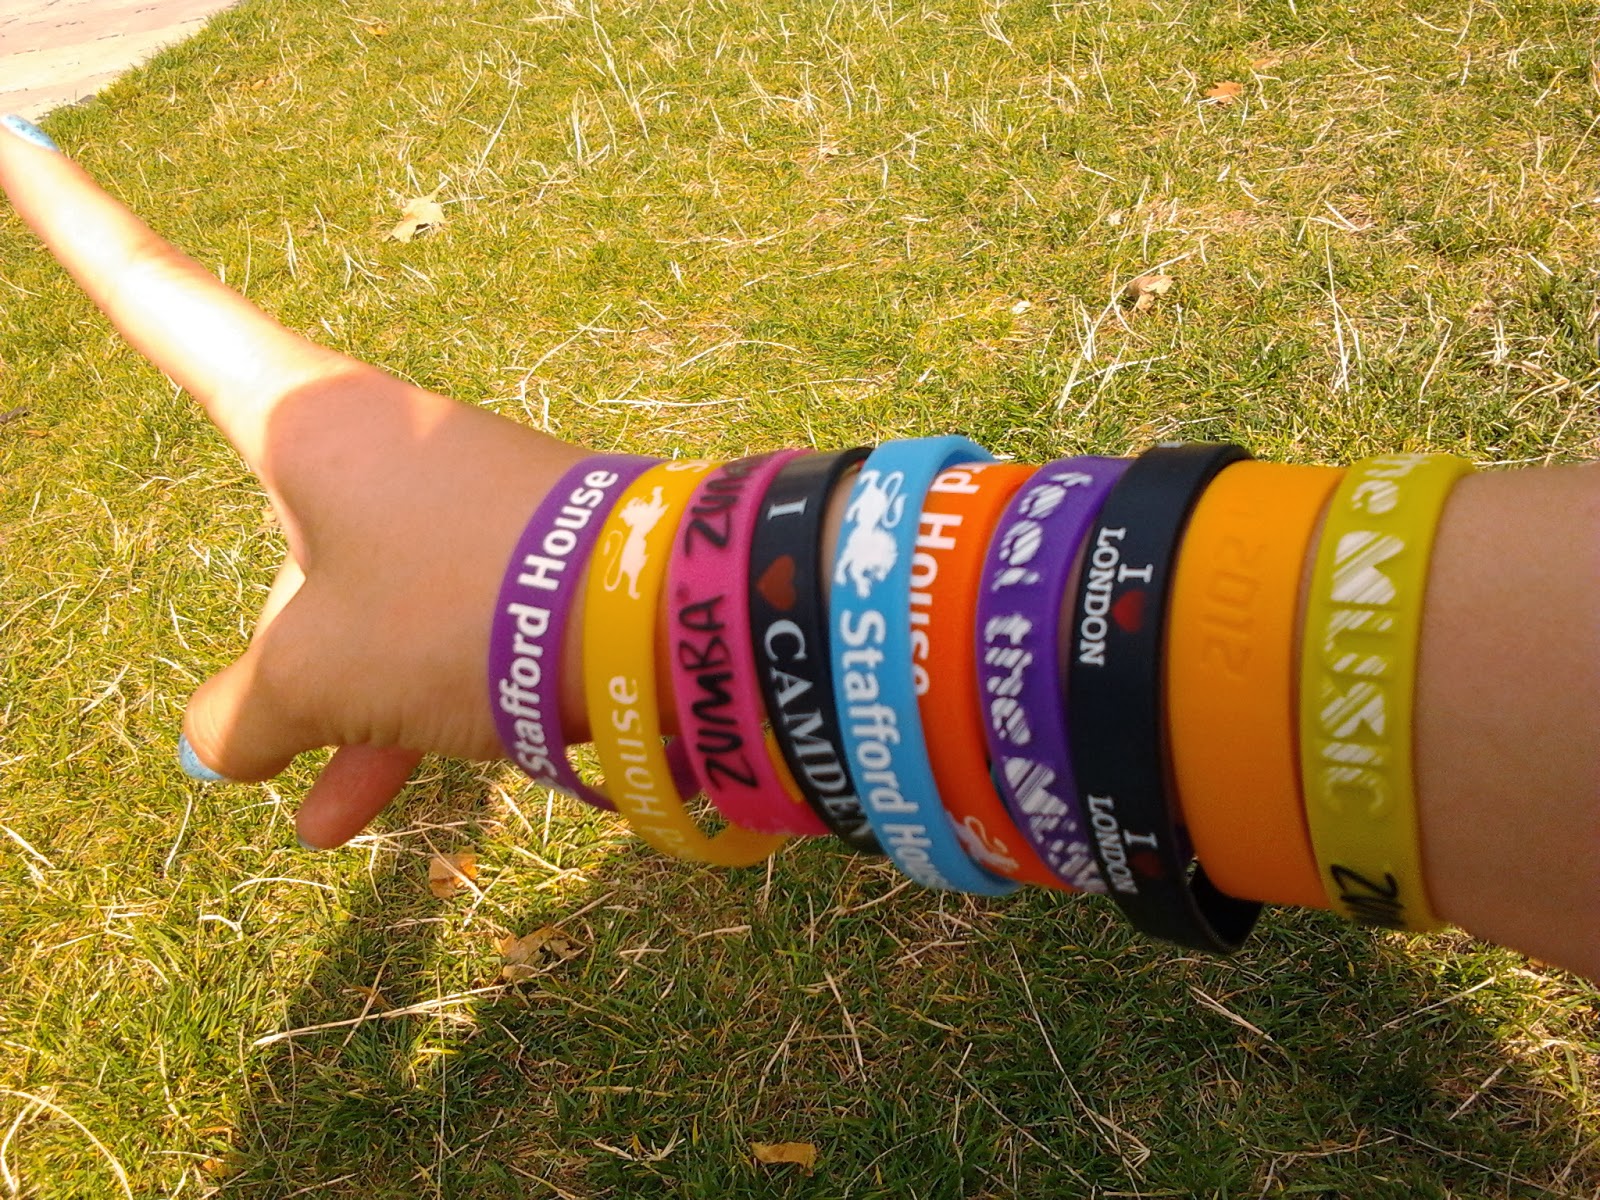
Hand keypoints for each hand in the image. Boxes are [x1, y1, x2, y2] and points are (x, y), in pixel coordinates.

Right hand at [0, 117, 586, 847]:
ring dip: (337, 712)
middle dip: (286, 652)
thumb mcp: (321, 669)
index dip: (75, 224)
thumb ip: (250, 707)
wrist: (652, 621)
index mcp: (299, 414)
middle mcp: (373, 442)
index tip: (16, 142)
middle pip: (275, 530)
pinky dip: (396, 717)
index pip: (157, 297)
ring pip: (354, 605)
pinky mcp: (512, 560)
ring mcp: (448, 502)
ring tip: (324, 817)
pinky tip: (358, 813)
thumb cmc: (457, 605)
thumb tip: (224, 742)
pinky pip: (428, 637)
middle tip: (298, 733)